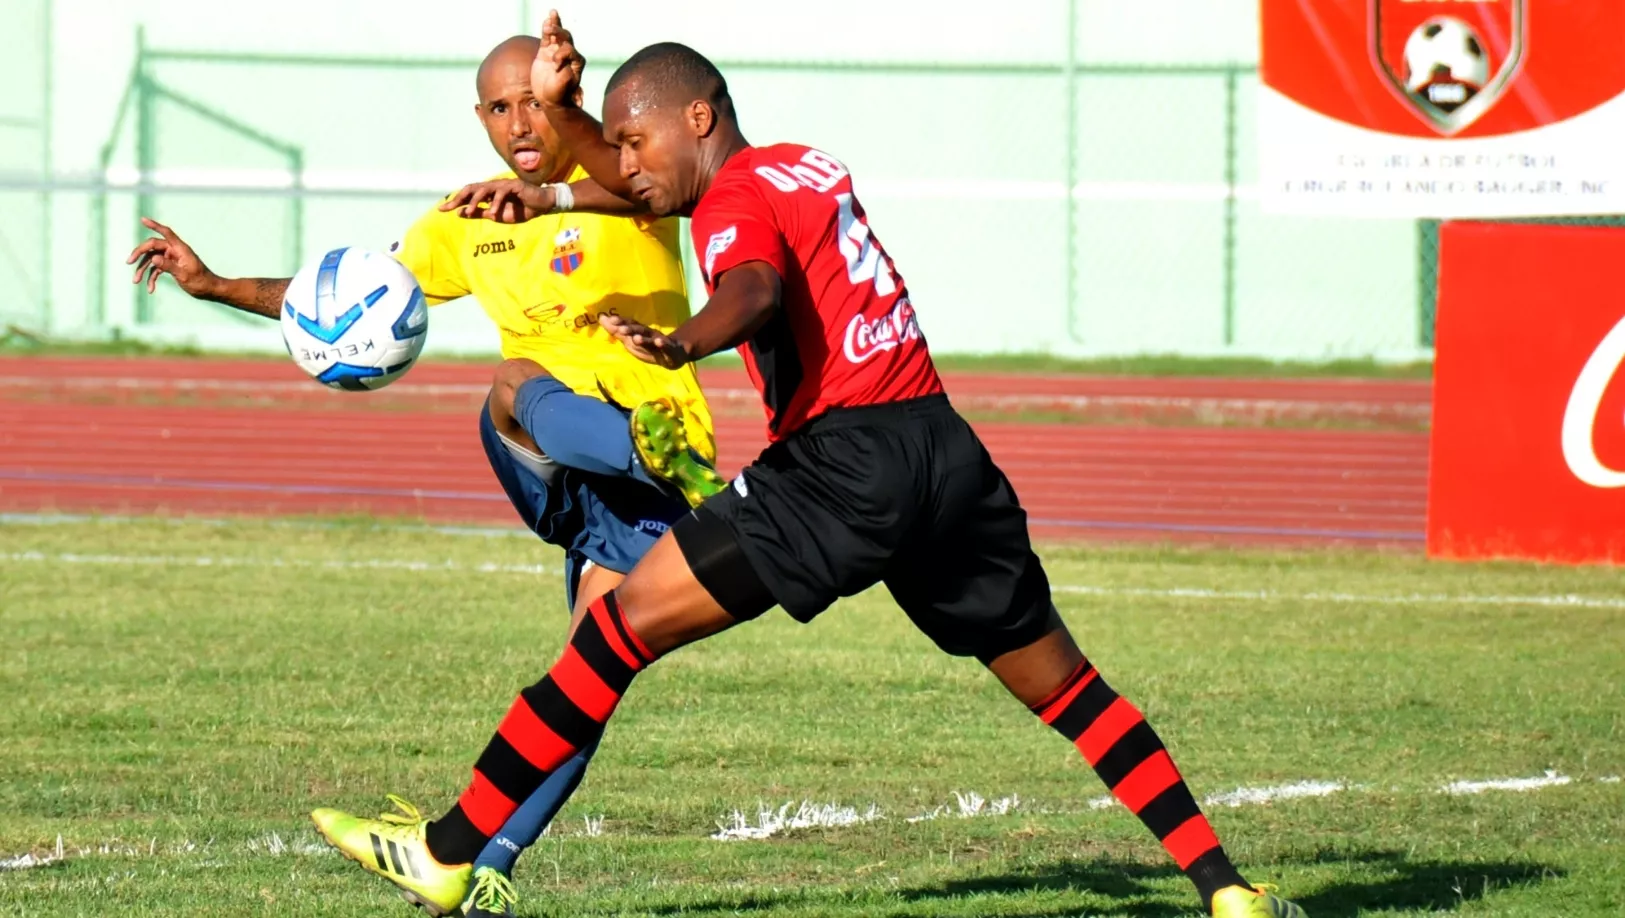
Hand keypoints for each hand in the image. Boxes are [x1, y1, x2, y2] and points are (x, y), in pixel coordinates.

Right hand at [126, 218, 219, 296]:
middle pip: (152, 247)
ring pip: (152, 260)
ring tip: (136, 281)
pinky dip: (152, 278)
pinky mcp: (171, 267)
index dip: (154, 225)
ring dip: (143, 270)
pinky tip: (150, 289)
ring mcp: (172, 258)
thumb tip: (153, 258)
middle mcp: (175, 251)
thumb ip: (169, 266)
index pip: (166, 232)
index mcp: (180, 249)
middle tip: (129, 262)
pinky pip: (157, 269)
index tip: (142, 219)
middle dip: (139, 254)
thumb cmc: (200, 282)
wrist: (209, 290)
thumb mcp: (184, 275)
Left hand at [439, 180, 554, 222]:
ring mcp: (502, 184)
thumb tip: (460, 213)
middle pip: (472, 188)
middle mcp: (492, 186)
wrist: (540, 206)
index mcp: (487, 193)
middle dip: (459, 197)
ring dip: (474, 201)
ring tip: (468, 211)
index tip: (442, 209)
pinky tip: (493, 212)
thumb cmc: (519, 209)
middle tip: (449, 207)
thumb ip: (479, 213)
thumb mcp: (496, 215)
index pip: (468, 195)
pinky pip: (501, 193)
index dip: (455, 201)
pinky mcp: (514, 185)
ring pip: (484, 189)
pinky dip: (496, 203)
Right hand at [532, 9, 584, 107]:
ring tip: (553, 13)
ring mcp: (557, 52)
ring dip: (555, 24)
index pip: (570, 50)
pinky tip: (547, 20)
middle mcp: (568, 55)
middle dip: (559, 31)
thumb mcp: (563, 87)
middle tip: (552, 29)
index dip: (561, 55)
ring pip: (557, 35)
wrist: (549, 99)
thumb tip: (563, 66)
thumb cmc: (559, 95)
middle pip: (566, 38)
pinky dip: (546, 29)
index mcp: (577, 62)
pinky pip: (546, 38)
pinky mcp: (545, 52)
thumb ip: (565, 76)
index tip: (555, 66)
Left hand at [600, 314, 688, 368]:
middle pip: (639, 329)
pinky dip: (662, 344)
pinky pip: (666, 346)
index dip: (620, 321)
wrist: (673, 354)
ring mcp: (659, 340)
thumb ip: (616, 330)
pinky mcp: (669, 348)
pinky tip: (659, 342)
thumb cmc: (648, 346)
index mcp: (639, 331)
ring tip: (636, 338)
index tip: (609, 319)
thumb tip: (601, 317)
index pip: (629, 324)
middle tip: (621, 330)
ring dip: (643, 338)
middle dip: (630, 329)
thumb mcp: (630, 340)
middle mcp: (648, 333)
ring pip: (650, 338)